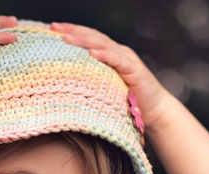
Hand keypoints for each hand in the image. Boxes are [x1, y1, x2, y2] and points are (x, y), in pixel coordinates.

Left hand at [51, 22, 172, 133]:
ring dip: (84, 40)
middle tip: (53, 27)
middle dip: (73, 30)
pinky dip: (105, 55)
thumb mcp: (107, 88)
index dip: (72, 31)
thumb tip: (67, 84)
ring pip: (103, 45)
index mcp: (111, 55)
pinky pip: (118, 60)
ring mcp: (127, 60)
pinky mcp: (135, 70)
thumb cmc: (131, 103)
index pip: (89, 38)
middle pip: (93, 37)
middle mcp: (119, 53)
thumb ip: (93, 80)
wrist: (157, 111)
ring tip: (66, 37)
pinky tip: (92, 53)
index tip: (51, 29)